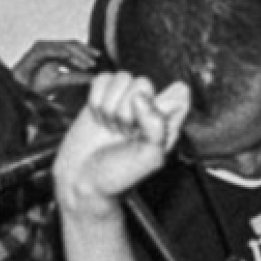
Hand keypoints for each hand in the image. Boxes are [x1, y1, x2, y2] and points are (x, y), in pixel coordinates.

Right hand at [12, 39, 99, 94]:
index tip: (99, 59)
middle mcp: (49, 49)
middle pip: (71, 44)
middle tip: (96, 60)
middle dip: (85, 52)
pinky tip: (70, 59)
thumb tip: (94, 78)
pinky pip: (49, 49)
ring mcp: (41, 48)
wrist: (17, 94)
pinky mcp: (33, 52)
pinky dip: (60, 53)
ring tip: (87, 64)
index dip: (87, 52)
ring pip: (62, 46)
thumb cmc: (35, 89)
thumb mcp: (60, 82)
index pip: (74, 49)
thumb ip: (75, 78)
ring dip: (76, 54)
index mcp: (56, 54)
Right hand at [54, 72, 190, 221]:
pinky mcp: (103, 98)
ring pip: (122, 78)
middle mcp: (147, 111)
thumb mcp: (148, 158)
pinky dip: (95, 99)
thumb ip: (156, 126)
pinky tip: (99, 119)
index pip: (179, 94)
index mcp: (166, 125)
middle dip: (127, 109)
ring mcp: (124, 102)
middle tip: (123, 133)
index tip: (145, 124)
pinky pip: (102, 79)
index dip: (160, 103)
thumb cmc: (117, 177)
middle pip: (144, 83)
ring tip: (110, 128)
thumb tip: (141, 97)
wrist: (81, 181)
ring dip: (110, 106)